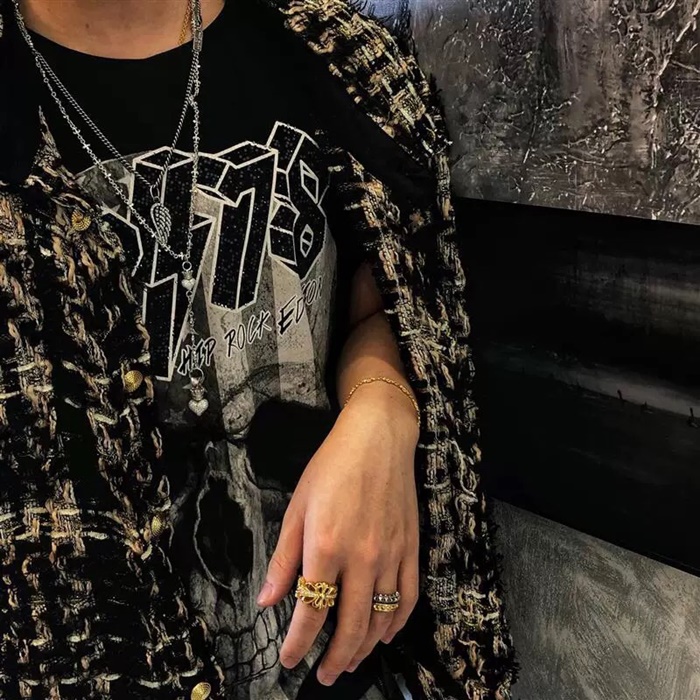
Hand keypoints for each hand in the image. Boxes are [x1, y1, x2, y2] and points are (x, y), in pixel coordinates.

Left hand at [256, 384, 419, 685]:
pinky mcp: (411, 549)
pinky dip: (397, 624)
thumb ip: (285, 559)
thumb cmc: (332, 466)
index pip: (311, 611)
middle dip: (334, 659)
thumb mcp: (297, 507)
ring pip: (381, 619)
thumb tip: (267, 601)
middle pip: (350, 627)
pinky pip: (408, 598)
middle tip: (323, 676)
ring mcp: (391, 556)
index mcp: (326, 546)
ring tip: (350, 662)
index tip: (289, 660)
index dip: (297, 644)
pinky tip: (386, 635)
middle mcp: (362, 558)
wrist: (378, 438)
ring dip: (365, 649)